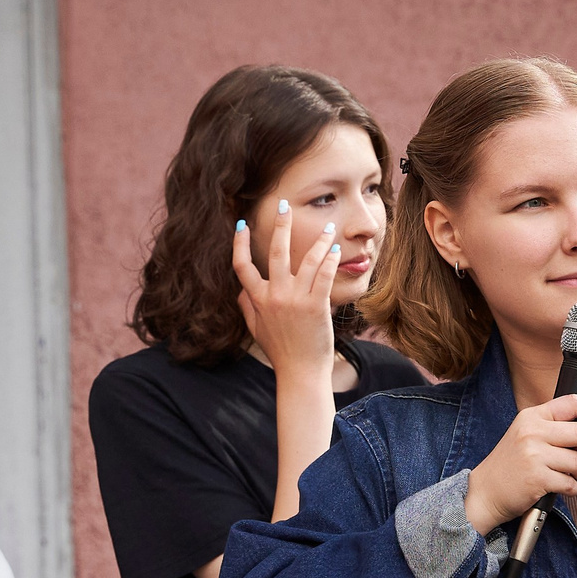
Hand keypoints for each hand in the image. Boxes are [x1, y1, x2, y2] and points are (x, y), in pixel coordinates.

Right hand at [235, 200, 340, 375]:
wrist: (300, 372)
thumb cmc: (280, 352)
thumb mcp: (256, 329)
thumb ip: (247, 307)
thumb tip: (240, 290)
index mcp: (257, 299)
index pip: (242, 265)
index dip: (240, 243)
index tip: (242, 224)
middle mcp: (275, 295)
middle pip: (276, 252)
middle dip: (281, 225)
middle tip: (285, 205)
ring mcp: (296, 299)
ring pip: (307, 260)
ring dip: (318, 240)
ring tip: (327, 227)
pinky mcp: (316, 305)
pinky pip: (324, 275)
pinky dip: (331, 260)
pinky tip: (336, 250)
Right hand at [464, 395, 576, 534]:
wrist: (484, 492)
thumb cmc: (511, 466)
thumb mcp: (528, 436)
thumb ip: (560, 430)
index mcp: (533, 416)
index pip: (574, 403)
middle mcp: (532, 431)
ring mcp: (534, 454)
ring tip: (571, 476)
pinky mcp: (537, 478)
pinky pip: (571, 483)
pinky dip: (573, 488)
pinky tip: (561, 487)